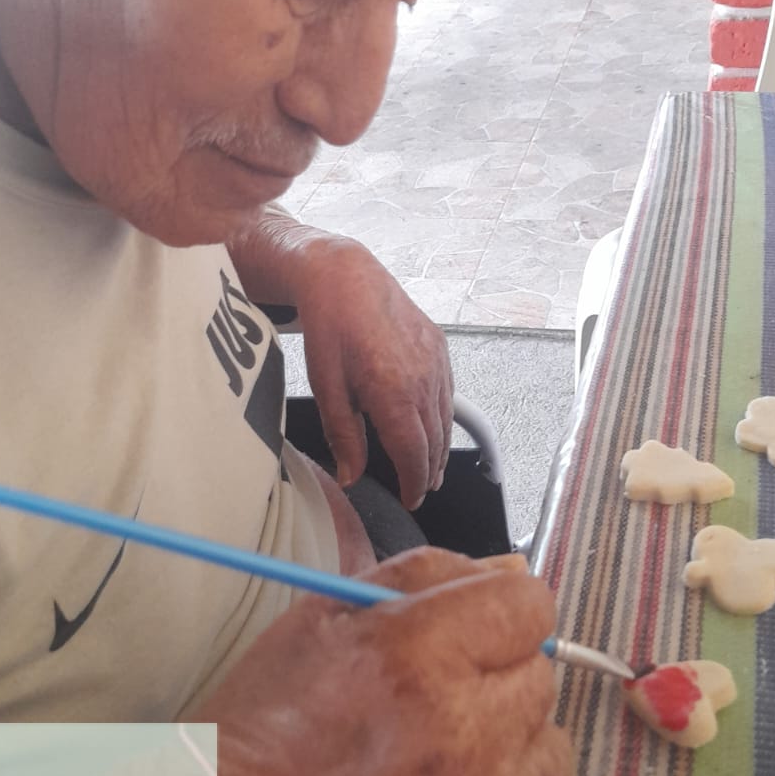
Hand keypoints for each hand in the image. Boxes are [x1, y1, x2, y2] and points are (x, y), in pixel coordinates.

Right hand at [190, 548, 570, 775]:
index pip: (529, 607)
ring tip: (439, 759)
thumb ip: (427, 576)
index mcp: (418, 654)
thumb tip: (511, 571)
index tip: (472, 634)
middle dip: (495, 678)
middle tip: (434, 701)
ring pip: (550, 750)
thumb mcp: (326, 617)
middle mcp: (462, 734)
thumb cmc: (266, 726)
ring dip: (508, 746)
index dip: (497, 614)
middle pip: (541, 676)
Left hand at [293, 240, 452, 507]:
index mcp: (393, 392)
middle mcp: (423, 379)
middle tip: (421, 490)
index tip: (410, 499)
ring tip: (431, 468)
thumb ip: (343, 436)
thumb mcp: (327, 388)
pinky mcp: (440, 346)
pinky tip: (433, 426)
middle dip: (429, 471)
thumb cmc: (330, 328)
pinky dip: (442, 417)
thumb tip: (352, 475)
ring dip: (440, 448)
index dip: (414, 483)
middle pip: (435, 442)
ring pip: (445, 420)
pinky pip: (447, 393)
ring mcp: (436, 361)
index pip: (413, 455)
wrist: (345, 277)